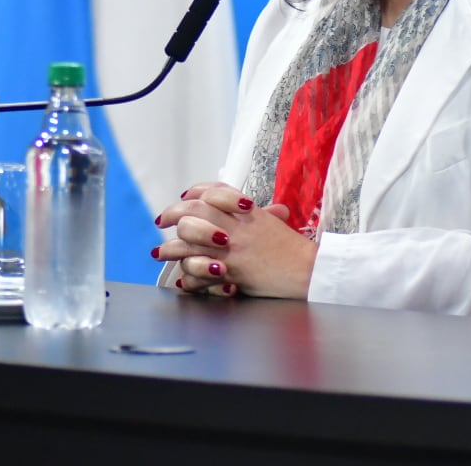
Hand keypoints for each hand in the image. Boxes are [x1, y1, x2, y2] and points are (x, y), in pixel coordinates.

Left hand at [154, 182, 316, 299]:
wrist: (310, 272)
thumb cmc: (292, 251)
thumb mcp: (272, 224)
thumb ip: (256, 214)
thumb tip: (242, 206)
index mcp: (247, 211)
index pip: (213, 191)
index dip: (194, 193)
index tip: (183, 199)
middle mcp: (237, 226)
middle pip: (195, 212)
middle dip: (173, 215)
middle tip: (162, 221)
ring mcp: (233, 249)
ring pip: (191, 241)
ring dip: (171, 247)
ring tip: (160, 253)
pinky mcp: (233, 272)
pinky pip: (201, 272)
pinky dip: (190, 278)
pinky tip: (184, 280)